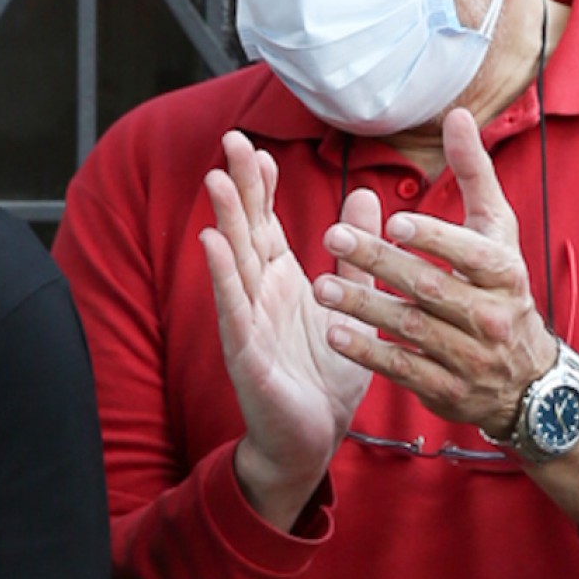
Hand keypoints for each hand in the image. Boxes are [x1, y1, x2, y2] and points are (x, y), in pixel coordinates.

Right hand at [202, 131, 379, 528]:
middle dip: (238, 186)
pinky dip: (221, 275)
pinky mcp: (245, 352)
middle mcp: (259, 294)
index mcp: (282, 281)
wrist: (312, 439)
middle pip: (246, 230)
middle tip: (231, 139)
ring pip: (233, 261)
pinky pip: (233, 308)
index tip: (258, 147)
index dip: (262, 185)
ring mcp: (247, 321)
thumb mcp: (352, 305)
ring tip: (216, 179)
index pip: (266, 222)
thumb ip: (357, 254)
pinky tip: (212, 244)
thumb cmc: (325, 376)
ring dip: (223, 220)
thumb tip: (366, 195)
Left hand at [312, 109, 554, 438]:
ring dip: (364, 306)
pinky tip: (336, 334)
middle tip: (333, 237)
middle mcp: (490, 315)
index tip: (395, 221)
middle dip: (380, 263)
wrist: (525, 379)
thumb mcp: (498, 232)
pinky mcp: (446, 388)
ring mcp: (468, 355)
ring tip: (322, 287)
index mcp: (504, 272)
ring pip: (412, 328)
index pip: (470, 253)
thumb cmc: (502, 289)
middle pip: (430, 287)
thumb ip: (474, 175)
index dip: (435, 238)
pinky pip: (403, 368)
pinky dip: (369, 352)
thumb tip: (456, 115)